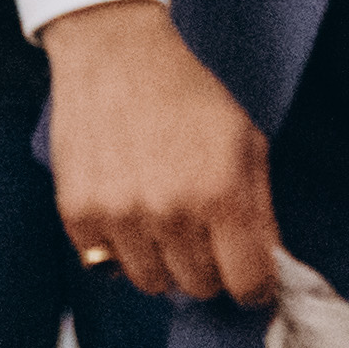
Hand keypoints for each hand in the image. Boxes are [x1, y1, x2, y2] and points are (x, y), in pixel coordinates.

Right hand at [40, 1, 282, 303]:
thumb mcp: (246, 141)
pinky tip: (128, 209)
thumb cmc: (188, 97)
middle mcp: (171, 213)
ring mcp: (121, 218)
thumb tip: (268, 264)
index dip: (254, 286)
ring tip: (164, 219)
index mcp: (222, 194)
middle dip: (210, 267)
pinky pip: (106, 265)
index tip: (252, 279)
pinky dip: (120, 248)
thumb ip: (261, 207)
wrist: (117, 59)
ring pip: (153, 283)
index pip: (246, 282)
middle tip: (204, 234)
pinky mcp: (79, 217)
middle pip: (199, 288)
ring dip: (164, 261)